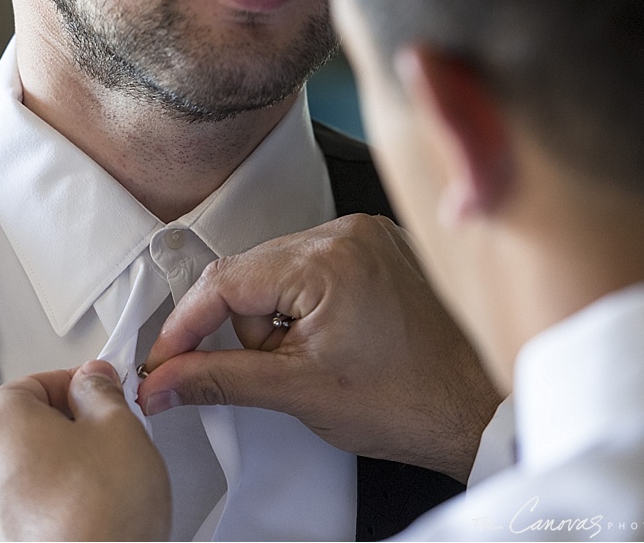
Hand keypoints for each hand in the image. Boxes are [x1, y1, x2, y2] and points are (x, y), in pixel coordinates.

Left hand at [0, 360, 170, 540]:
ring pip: (13, 475)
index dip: (76, 387)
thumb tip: (94, 381)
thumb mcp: (120, 429)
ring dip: (46, 475)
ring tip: (92, 490)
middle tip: (103, 445)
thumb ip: (101, 392)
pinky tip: (73, 519)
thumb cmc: (99, 519)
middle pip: (20, 429)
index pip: (36, 383)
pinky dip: (35, 513)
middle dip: (61, 433)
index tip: (99, 396)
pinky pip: (9, 515)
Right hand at [137, 214, 499, 482]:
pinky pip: (312, 269)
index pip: (225, 281)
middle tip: (272, 371)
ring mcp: (367, 237)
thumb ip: (217, 380)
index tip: (164, 360)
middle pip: (249, 273)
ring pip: (277, 272)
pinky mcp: (378, 249)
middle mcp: (348, 233)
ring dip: (275, 319)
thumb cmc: (410, 402)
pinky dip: (303, 306)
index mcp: (328, 258)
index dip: (186, 326)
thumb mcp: (296, 392)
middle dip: (245, 328)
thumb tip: (163, 380)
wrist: (479, 411)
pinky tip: (332, 341)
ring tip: (315, 360)